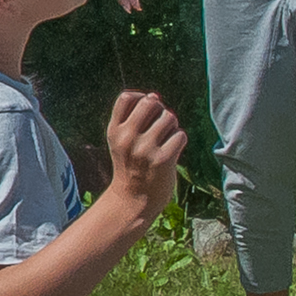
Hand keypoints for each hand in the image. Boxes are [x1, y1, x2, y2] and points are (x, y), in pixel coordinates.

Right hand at [102, 88, 185, 212]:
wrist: (133, 201)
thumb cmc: (131, 166)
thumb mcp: (121, 141)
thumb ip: (133, 118)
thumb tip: (154, 95)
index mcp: (115, 131)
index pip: (127, 97)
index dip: (141, 98)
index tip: (146, 113)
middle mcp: (127, 138)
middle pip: (151, 102)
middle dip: (160, 110)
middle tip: (160, 127)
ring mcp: (144, 149)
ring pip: (169, 118)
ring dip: (172, 127)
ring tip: (165, 141)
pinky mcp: (162, 160)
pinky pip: (180, 135)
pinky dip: (179, 142)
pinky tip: (171, 152)